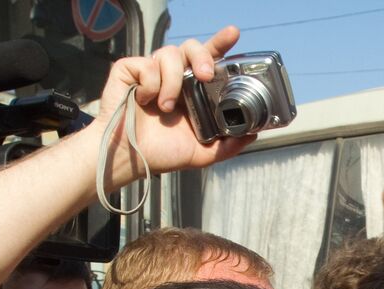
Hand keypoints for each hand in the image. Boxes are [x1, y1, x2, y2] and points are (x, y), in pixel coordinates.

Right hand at [95, 26, 254, 186]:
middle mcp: (173, 76)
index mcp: (192, 90)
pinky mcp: (129, 70)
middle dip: (202, 56)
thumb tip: (254, 134)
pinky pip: (145, 65)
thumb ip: (229, 144)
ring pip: (168, 53)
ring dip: (172, 83)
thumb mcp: (203, 152)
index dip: (220, 43)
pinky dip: (149, 85)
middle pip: (191, 47)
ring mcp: (151, 72)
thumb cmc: (162, 153)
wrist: (130, 159)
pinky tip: (144, 101)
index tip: (233, 33)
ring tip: (167, 108)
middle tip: (206, 76)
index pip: (209, 60)